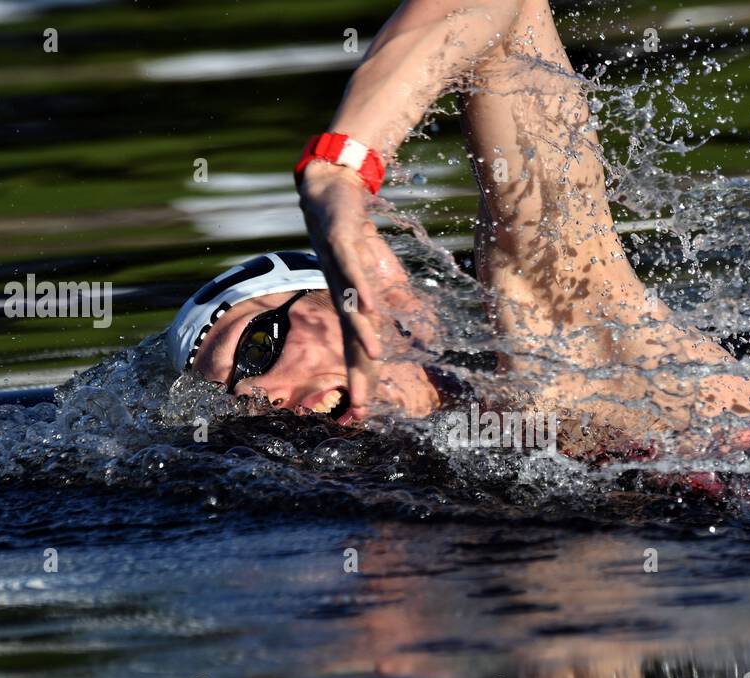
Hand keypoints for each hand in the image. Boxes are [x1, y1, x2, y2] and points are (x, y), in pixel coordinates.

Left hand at [297, 161, 432, 415]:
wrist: (329, 192)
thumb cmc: (352, 237)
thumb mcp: (373, 278)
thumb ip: (387, 306)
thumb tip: (419, 336)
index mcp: (349, 306)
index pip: (356, 350)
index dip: (361, 380)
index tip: (364, 413)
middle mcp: (340, 295)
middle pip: (350, 341)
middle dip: (356, 373)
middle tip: (360, 406)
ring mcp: (339, 270)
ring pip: (351, 309)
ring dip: (363, 334)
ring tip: (375, 358)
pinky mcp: (341, 243)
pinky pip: (352, 270)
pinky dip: (361, 289)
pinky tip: (369, 305)